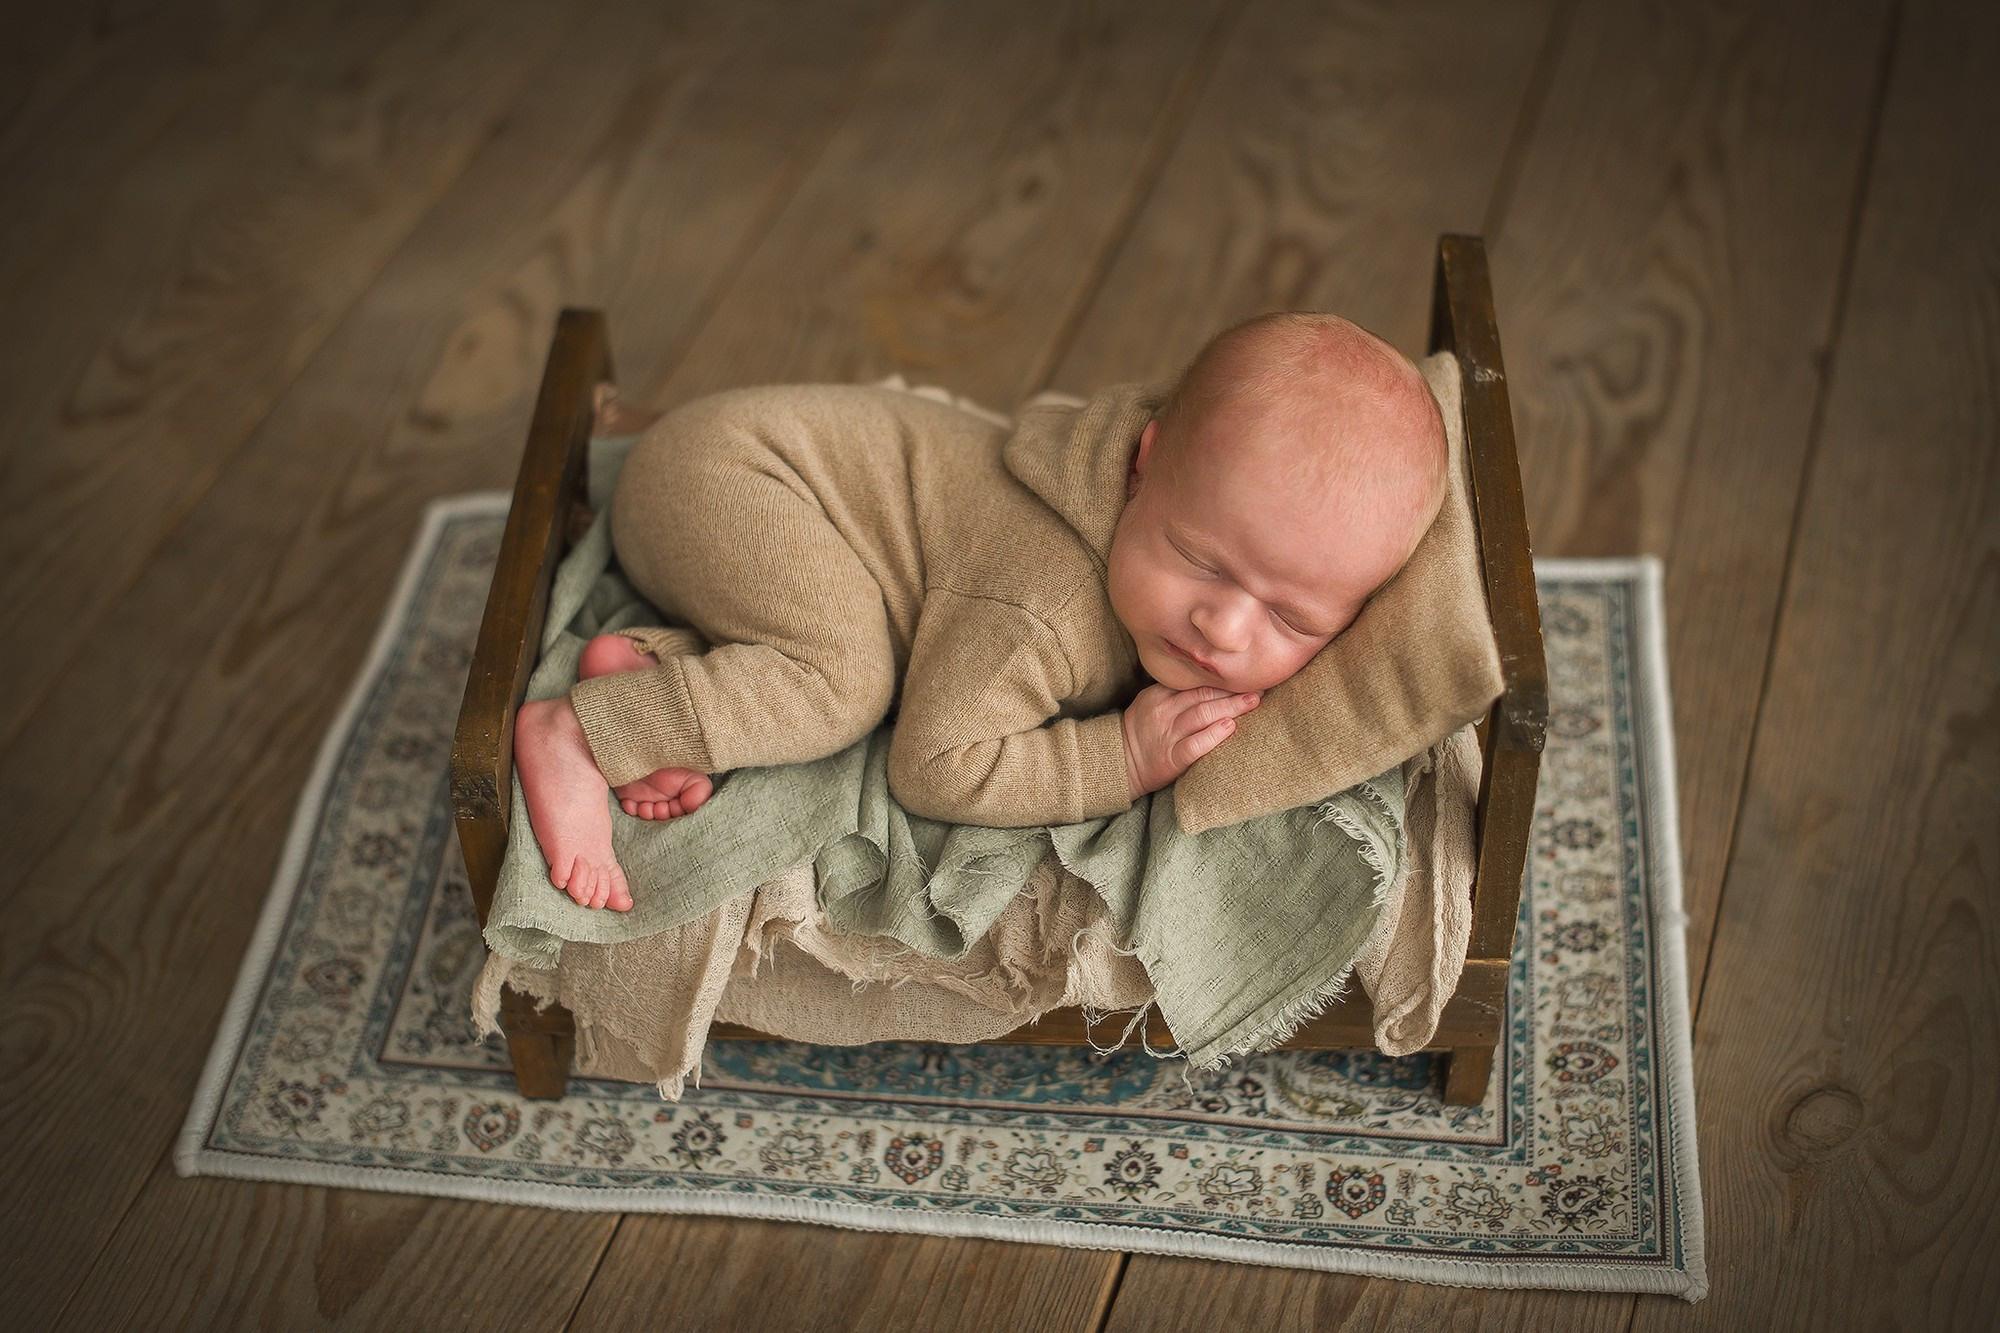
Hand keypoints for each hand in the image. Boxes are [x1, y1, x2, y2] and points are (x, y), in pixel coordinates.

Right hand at [1122, 684, 1259, 798]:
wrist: (1120, 762)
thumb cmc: (1142, 731)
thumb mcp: (1152, 702)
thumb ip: (1177, 692)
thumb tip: (1214, 681)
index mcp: (1160, 695)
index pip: (1195, 683)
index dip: (1222, 679)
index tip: (1244, 676)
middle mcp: (1164, 712)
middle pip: (1203, 696)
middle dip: (1232, 691)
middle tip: (1258, 687)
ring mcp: (1167, 735)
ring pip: (1201, 715)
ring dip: (1230, 707)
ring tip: (1252, 702)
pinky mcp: (1170, 758)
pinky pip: (1193, 745)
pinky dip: (1212, 735)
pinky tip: (1229, 727)